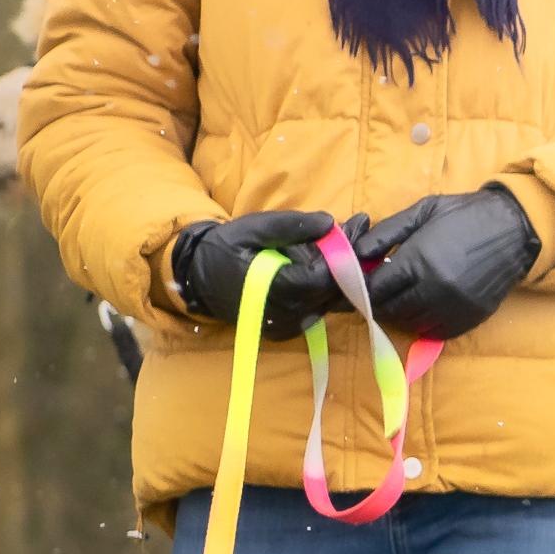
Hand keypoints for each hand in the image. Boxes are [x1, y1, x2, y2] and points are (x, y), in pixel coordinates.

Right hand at [168, 210, 341, 338]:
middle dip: (347, 261)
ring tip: (344, 240)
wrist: (198, 276)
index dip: (342, 258)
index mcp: (275, 291)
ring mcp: (287, 327)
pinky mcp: (288, 330)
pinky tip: (327, 261)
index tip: (353, 231)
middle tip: (356, 230)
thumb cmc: (226, 247)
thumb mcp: (255, 228)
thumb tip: (330, 223)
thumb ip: (292, 226)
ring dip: (339, 273)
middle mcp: (285, 315)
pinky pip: (317, 309)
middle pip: (333, 292)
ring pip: (329, 301)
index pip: (324, 280)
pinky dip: (325, 286)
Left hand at [353, 185, 540, 340]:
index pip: (374, 289)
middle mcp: (435, 289)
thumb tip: (356, 254)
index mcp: (419, 261)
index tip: (362, 282)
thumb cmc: (465, 214)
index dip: (362, 287)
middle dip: (378, 303)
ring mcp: (455, 307)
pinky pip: (436, 332)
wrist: (515, 227)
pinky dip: (425, 324)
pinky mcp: (471, 318)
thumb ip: (385, 233)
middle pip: (389, 311)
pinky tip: (425, 307)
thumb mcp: (421, 211)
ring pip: (411, 324)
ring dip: (400, 314)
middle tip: (380, 291)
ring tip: (402, 298)